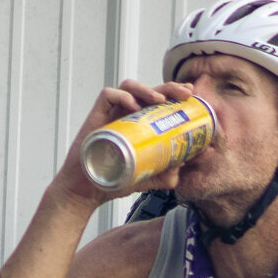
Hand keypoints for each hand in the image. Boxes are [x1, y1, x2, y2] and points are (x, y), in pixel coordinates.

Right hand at [54, 78, 197, 205]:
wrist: (87, 191)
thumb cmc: (114, 180)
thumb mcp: (148, 178)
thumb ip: (168, 173)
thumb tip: (189, 162)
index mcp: (139, 123)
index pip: (158, 100)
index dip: (175, 93)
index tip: (190, 94)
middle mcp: (126, 114)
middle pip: (149, 90)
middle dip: (169, 87)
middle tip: (185, 93)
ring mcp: (110, 113)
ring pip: (129, 86)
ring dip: (147, 89)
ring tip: (159, 100)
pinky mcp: (96, 115)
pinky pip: (108, 95)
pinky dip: (122, 96)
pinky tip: (133, 106)